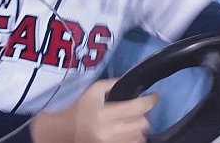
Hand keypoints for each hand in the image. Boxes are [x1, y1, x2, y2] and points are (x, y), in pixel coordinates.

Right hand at [31, 78, 158, 142]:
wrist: (64, 132)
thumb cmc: (79, 108)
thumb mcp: (93, 91)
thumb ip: (114, 84)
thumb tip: (135, 83)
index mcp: (104, 114)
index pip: (138, 108)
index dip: (151, 100)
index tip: (155, 96)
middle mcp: (109, 132)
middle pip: (142, 124)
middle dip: (143, 115)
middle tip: (137, 109)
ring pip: (140, 137)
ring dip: (138, 128)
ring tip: (130, 121)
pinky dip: (133, 138)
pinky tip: (125, 132)